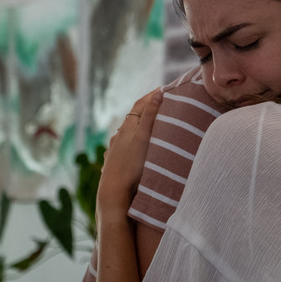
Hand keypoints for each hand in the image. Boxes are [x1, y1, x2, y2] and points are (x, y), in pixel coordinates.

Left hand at [96, 89, 162, 219]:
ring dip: (140, 128)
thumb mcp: (143, 137)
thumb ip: (151, 116)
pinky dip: (134, 143)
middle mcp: (119, 136)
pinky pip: (125, 148)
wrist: (114, 192)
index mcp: (127, 127)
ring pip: (128, 134)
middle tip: (163, 105)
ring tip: (152, 127)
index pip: (140, 105)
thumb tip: (158, 94)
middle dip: (147, 110)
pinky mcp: (115, 164)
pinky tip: (137, 149)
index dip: (152, 95)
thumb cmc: (131, 164)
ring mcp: (115, 151)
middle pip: (134, 118)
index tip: (166, 89)